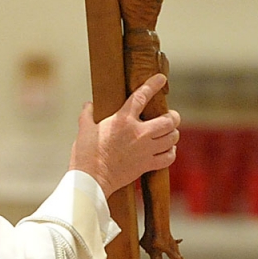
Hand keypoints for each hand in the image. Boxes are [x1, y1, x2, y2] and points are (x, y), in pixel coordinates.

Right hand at [69, 74, 179, 197]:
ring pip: (171, 138)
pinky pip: (168, 158)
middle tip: (171, 117)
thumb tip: (88, 106)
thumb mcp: (84, 130)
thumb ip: (87, 115)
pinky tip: (167, 151)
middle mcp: (139, 132)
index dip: (153, 85)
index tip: (161, 79)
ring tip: (169, 134)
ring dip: (172, 134)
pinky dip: (170, 153)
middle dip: (173, 117)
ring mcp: (145, 150)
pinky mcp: (147, 165)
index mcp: (123, 120)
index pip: (142, 96)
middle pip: (168, 120)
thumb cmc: (86, 154)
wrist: (91, 179)